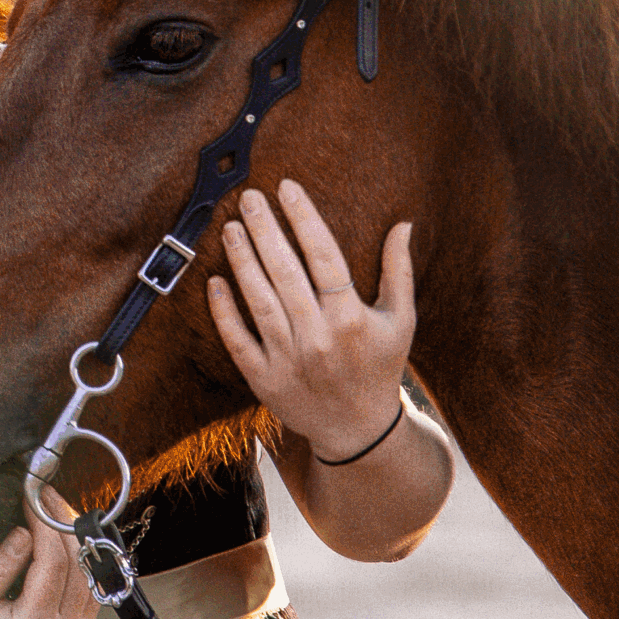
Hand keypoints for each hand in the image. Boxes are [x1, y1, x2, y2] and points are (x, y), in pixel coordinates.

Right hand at [0, 487, 95, 618]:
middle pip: (78, 564)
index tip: (32, 497)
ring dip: (75, 540)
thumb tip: (25, 534)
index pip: (54, 560)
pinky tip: (63, 542)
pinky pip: (89, 592)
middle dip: (63, 524)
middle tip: (46, 497)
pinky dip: (80, 563)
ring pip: (90, 576)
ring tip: (54, 512)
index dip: (46, 522)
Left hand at [206, 179, 415, 460]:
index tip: (287, 187)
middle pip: (285, 272)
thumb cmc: (381, 367)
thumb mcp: (401, 321)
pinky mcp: (264, 379)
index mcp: (352, 318)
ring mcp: (289, 359)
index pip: (324, 256)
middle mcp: (319, 337)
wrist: (359, 431)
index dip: (304, 218)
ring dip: (242, 261)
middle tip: (249, 198)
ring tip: (230, 228)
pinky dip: (224, 311)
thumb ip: (399, 271)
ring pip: (259, 301)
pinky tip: (215, 281)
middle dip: (264, 230)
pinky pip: (238, 339)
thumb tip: (403, 223)